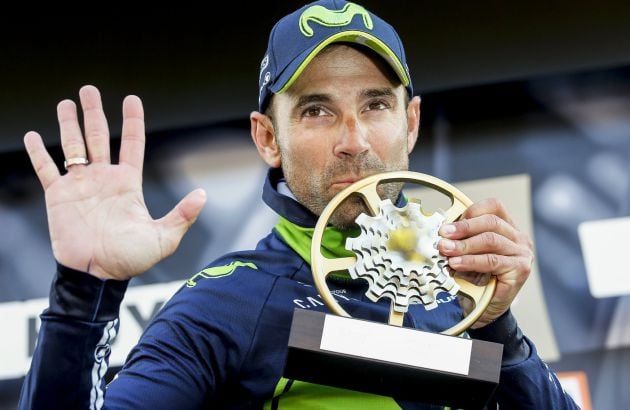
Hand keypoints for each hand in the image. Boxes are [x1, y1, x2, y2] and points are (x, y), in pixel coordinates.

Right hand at [24, 85, 205, 280]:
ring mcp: (80, 185)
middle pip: (98, 136)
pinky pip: (46, 169)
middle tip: (88, 89)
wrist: (97, 275)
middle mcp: (103, 178)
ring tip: (66, 102)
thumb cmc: (131, 259)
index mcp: (128, 183)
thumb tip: (203, 194)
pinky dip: (38, 153)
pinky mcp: (57, 196)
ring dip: (68, 124)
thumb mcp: (163, 238)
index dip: (132, 121)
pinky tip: (32, 136)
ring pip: (72, 146)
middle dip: (93, 112)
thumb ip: (182, 215)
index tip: (132, 98)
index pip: (132, 143)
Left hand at [438, 198, 533, 327]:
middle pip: (491, 222)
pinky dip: (471, 261)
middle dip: (463, 228)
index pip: (494, 206)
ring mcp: (522, 253)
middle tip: (442, 235)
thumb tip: (442, 231)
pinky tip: (456, 264)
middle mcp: (519, 238)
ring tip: (445, 250)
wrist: (484, 308)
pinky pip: (492, 261)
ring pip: (490, 240)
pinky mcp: (520, 269)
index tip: (451, 222)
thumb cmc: (476, 278)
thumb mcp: (467, 253)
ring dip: (464, 244)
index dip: (472, 211)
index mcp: (507, 228)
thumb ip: (462, 238)